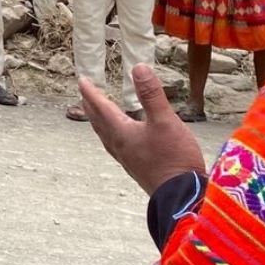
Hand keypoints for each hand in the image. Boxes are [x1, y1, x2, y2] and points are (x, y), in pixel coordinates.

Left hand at [79, 64, 207, 196]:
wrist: (182, 197)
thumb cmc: (174, 158)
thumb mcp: (165, 121)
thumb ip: (152, 94)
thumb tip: (138, 67)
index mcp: (122, 133)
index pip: (102, 108)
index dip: (91, 93)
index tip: (82, 81)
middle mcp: (120, 147)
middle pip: (99, 122)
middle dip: (91, 106)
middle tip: (84, 94)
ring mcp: (128, 160)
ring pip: (107, 136)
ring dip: (99, 122)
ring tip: (96, 115)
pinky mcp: (138, 169)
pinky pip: (117, 147)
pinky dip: (112, 136)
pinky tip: (122, 140)